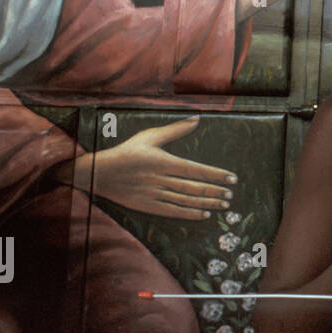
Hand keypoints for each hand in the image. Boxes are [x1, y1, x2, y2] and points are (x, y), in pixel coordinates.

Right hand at [89, 117, 236, 219]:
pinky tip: (204, 214)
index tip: (231, 178)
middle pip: (193, 187)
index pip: (195, 169)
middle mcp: (160, 179)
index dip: (215, 175)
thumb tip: (196, 118)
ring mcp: (154, 194)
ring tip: (224, 204)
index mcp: (163, 161)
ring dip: (207, 203)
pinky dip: (190, 213)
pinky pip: (173, 211)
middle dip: (215, 191)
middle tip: (231, 195)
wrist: (99, 173)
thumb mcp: (149, 136)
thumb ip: (175, 130)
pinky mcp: (147, 206)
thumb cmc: (127, 152)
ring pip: (186, 200)